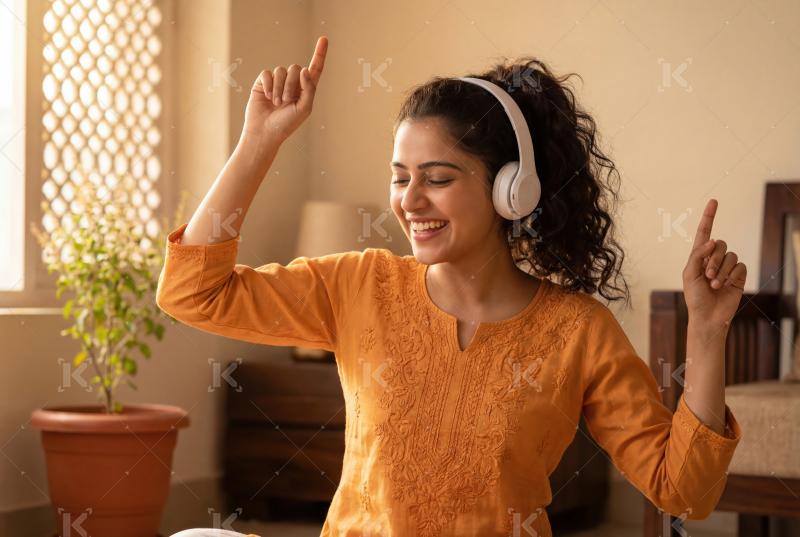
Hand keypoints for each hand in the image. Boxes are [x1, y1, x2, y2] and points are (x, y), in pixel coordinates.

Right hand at [239, 36, 327, 146]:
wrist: (265, 131)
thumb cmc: (286, 123)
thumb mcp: (304, 108)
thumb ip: (309, 89)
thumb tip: (306, 69)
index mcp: (306, 89)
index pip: (315, 68)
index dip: (320, 54)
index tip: (324, 39)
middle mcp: (293, 83)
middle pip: (296, 68)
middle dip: (291, 85)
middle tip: (286, 101)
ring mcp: (278, 81)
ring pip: (281, 70)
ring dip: (280, 88)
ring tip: (276, 102)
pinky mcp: (264, 82)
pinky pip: (267, 73)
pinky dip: (269, 85)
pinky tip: (267, 96)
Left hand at [682, 198, 746, 335]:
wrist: (708, 316)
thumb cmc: (694, 296)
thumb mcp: (689, 274)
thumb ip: (698, 255)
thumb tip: (712, 241)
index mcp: (699, 256)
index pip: (704, 233)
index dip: (709, 217)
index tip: (714, 202)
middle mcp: (714, 259)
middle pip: (719, 244)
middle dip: (713, 259)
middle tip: (707, 275)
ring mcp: (727, 267)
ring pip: (730, 255)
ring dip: (721, 270)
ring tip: (714, 284)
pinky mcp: (739, 275)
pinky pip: (740, 265)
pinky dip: (732, 274)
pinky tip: (725, 285)